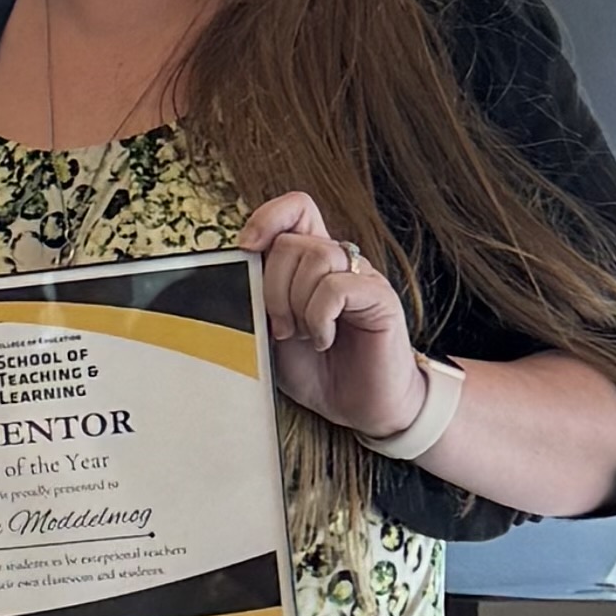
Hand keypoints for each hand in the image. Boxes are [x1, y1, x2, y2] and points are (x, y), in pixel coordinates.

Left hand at [238, 191, 426, 437]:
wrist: (357, 407)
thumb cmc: (316, 369)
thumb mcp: (270, 333)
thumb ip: (257, 299)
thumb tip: (235, 274)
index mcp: (309, 264)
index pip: (295, 209)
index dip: (267, 217)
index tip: (246, 248)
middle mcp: (337, 263)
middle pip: (292, 240)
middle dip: (272, 287)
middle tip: (281, 327)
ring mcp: (361, 277)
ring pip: (315, 257)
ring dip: (296, 302)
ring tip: (302, 334)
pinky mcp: (380, 297)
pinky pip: (337, 287)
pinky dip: (319, 317)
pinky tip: (323, 338)